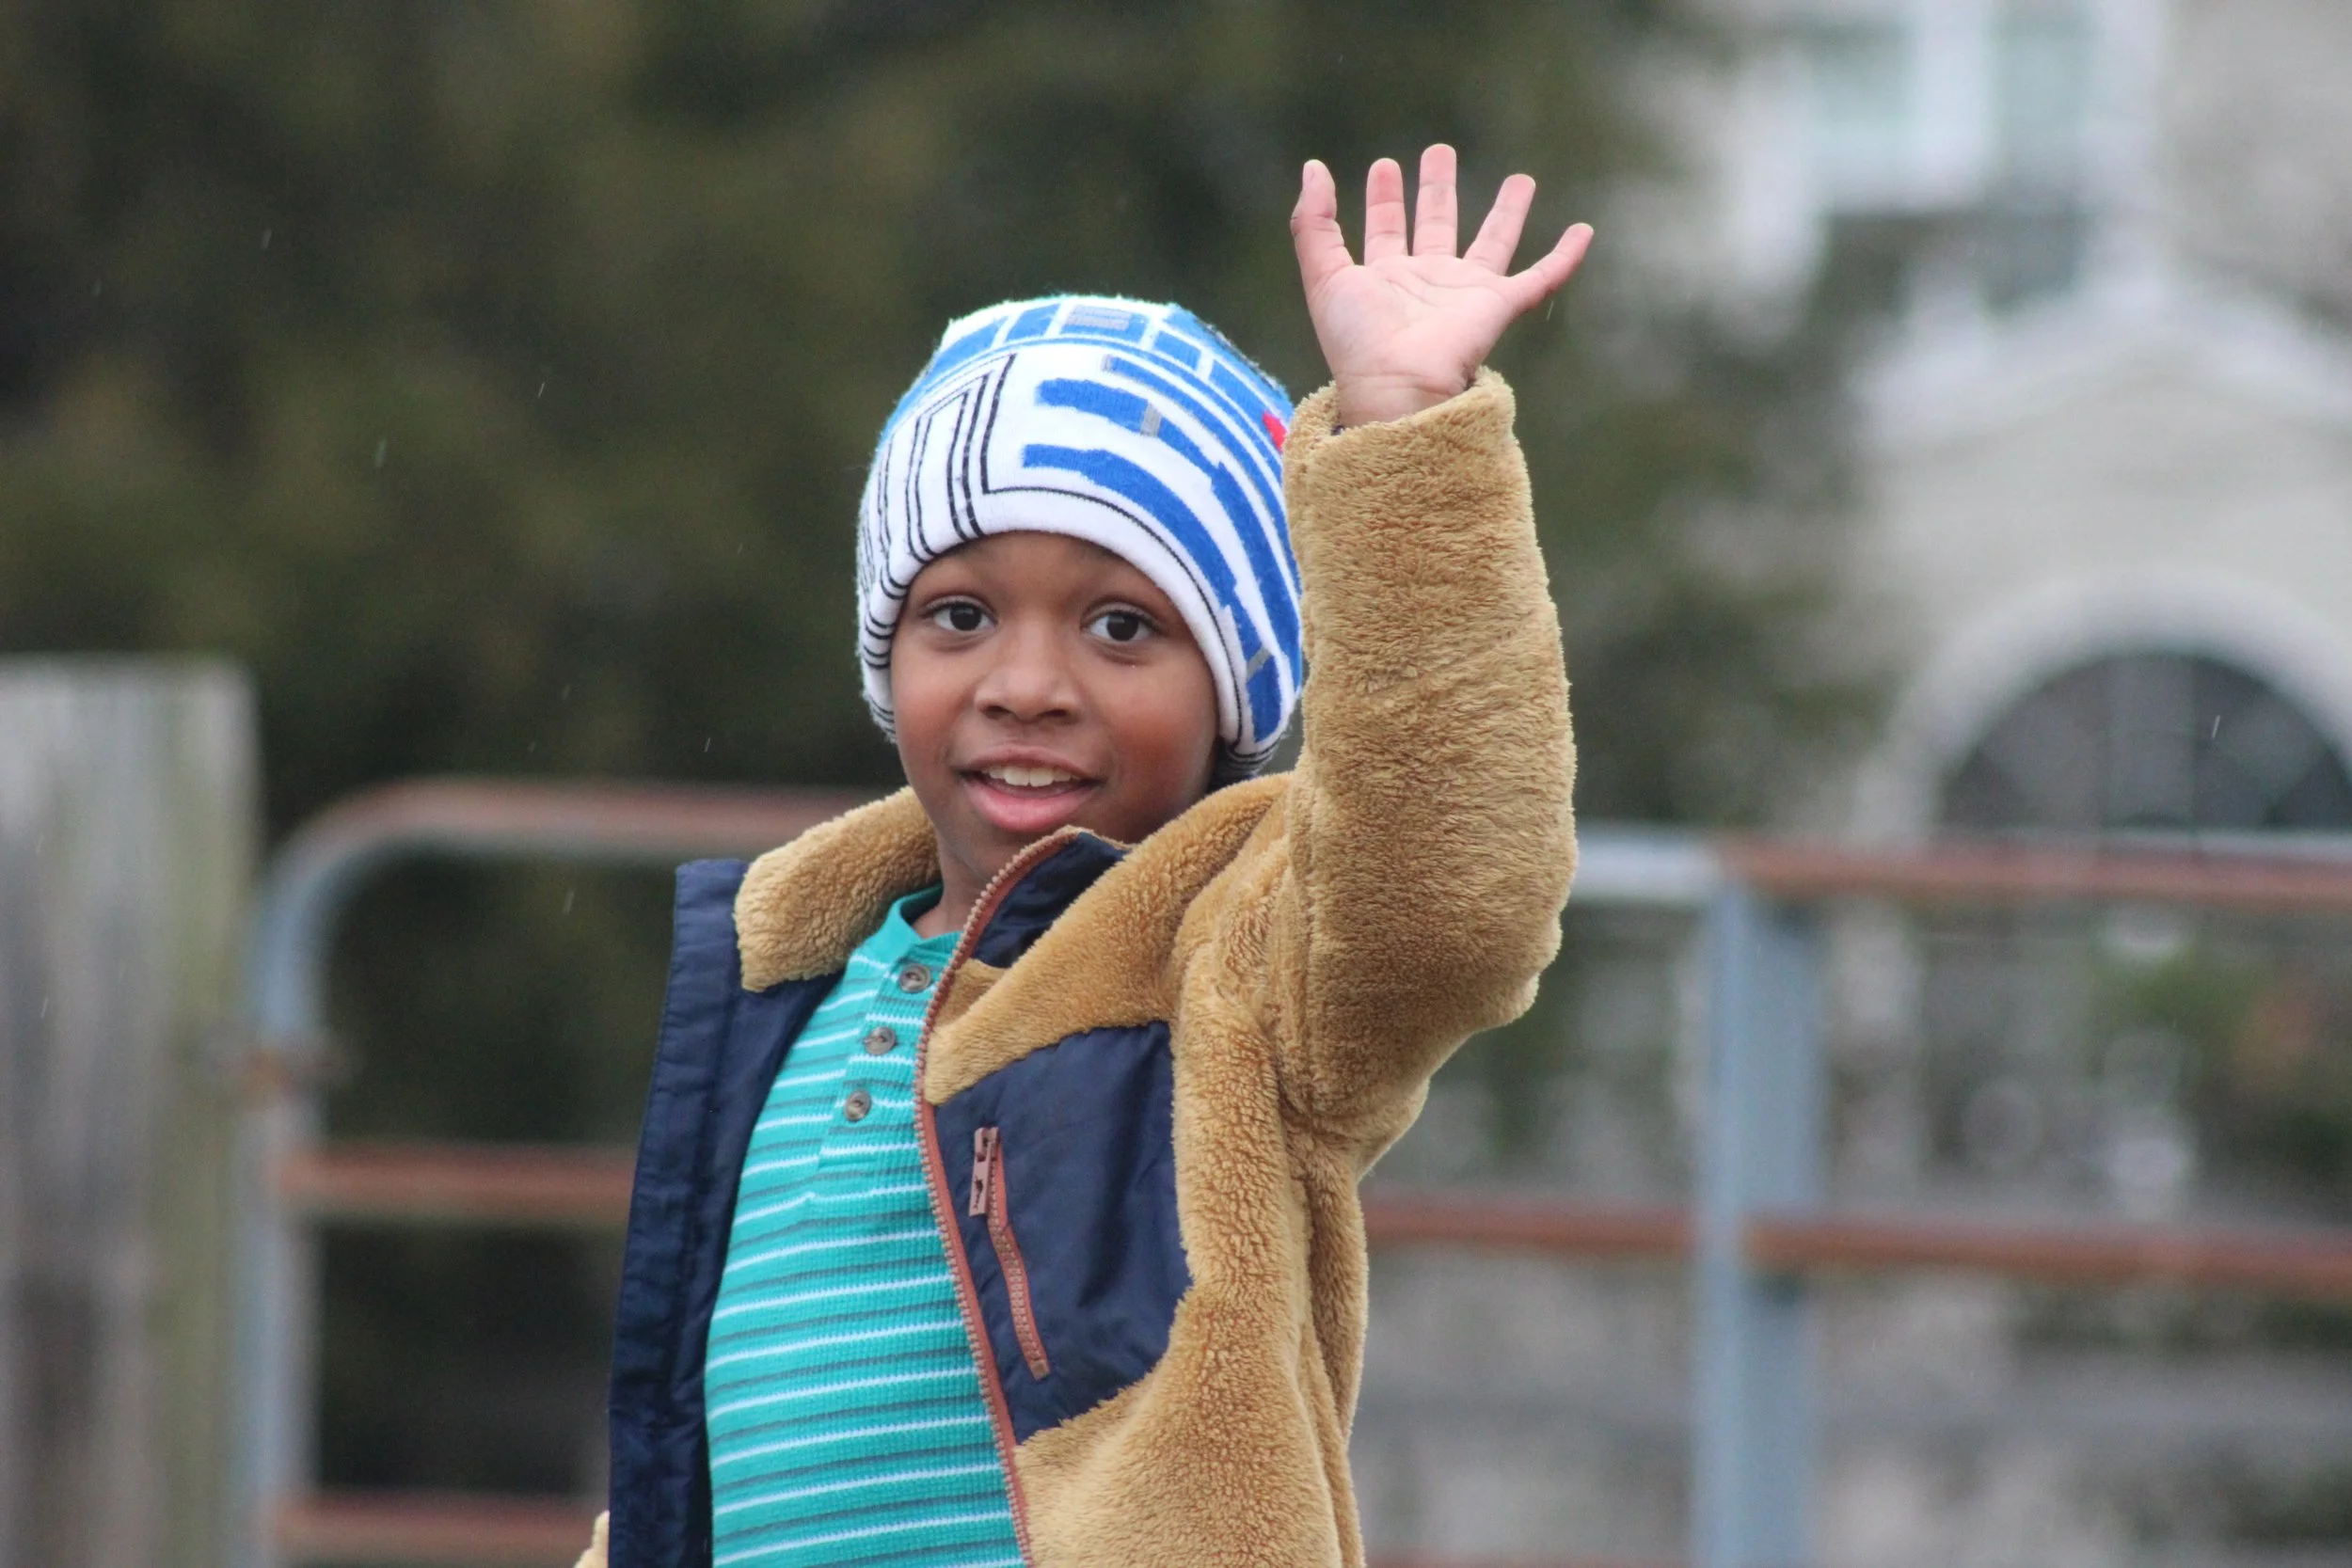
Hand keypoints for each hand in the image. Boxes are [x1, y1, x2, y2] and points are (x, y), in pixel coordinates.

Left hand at [1291, 145, 1591, 427]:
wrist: (1397, 384)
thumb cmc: (1357, 340)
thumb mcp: (1323, 275)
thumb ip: (1312, 223)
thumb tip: (1314, 167)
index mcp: (1386, 279)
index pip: (1386, 229)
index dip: (1384, 199)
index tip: (1386, 166)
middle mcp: (1427, 283)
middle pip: (1437, 225)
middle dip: (1437, 189)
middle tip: (1440, 152)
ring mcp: (1465, 295)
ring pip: (1492, 242)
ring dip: (1506, 211)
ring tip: (1521, 179)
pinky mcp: (1499, 306)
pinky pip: (1541, 277)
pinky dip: (1566, 257)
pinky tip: (1584, 232)